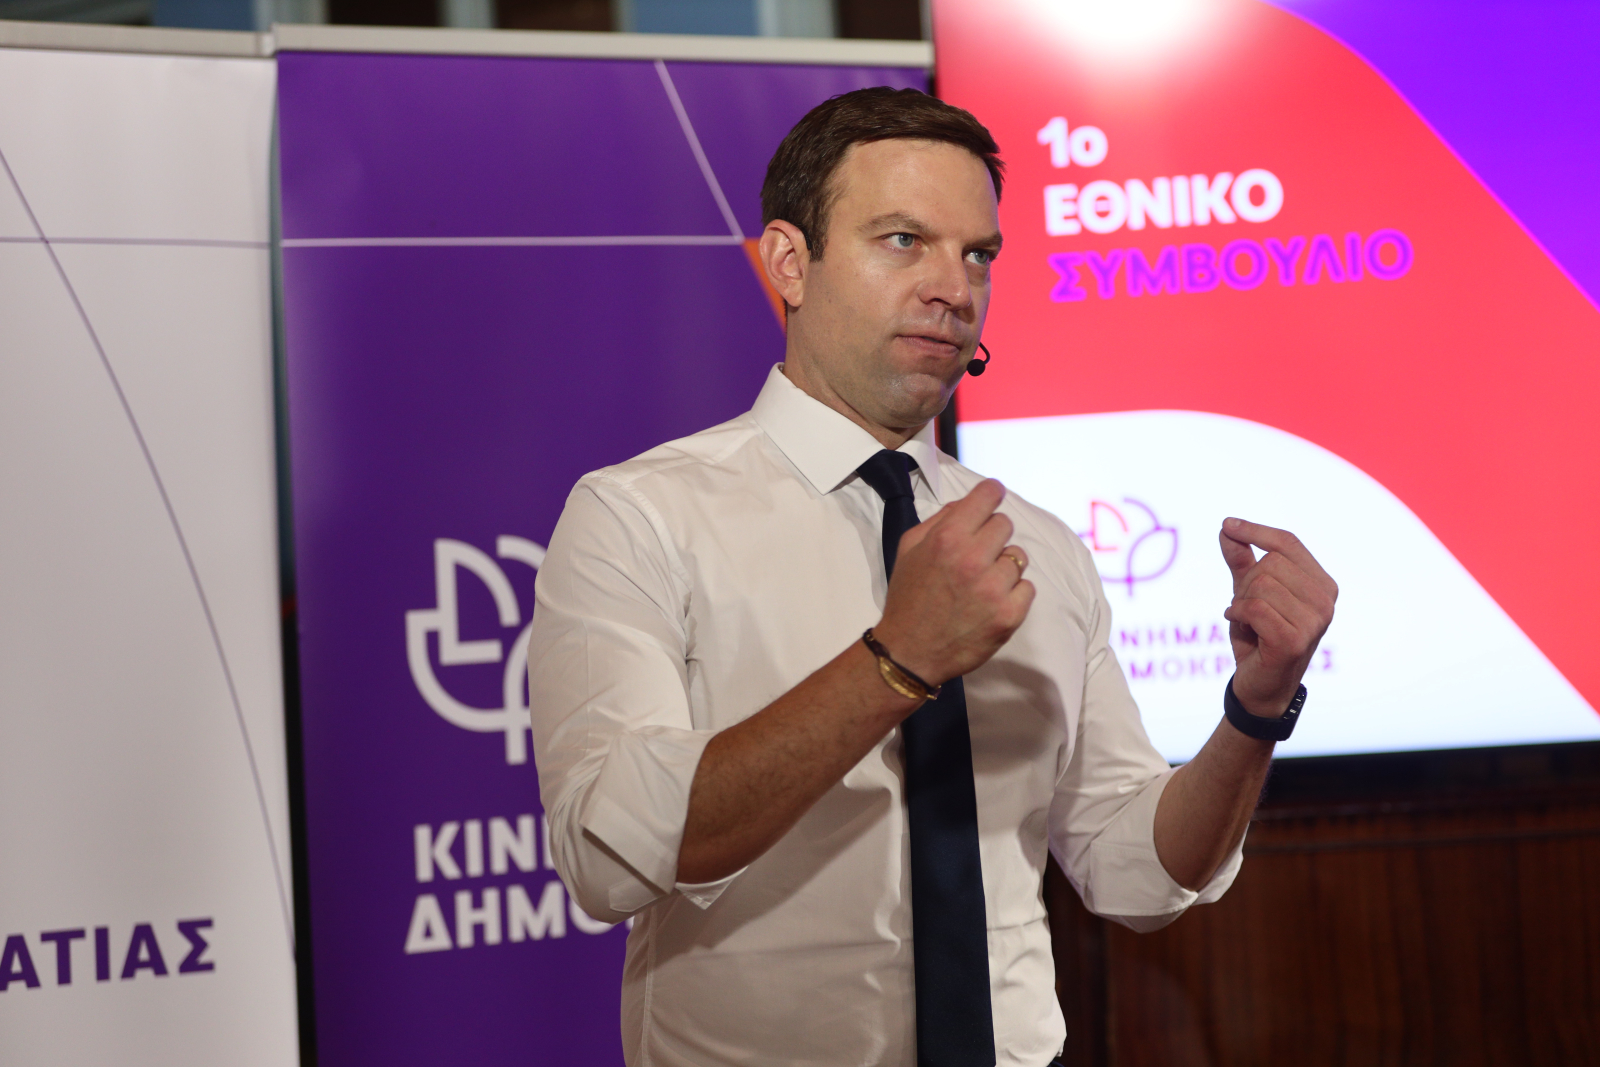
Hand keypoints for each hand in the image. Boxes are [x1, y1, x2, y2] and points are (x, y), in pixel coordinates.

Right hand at [874, 479, 1035, 685]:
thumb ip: (939, 520)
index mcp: (948, 537)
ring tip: (981, 584)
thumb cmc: (909, 598)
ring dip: (1003, 567)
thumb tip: (968, 504)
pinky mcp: (1009, 615)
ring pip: (1018, 557)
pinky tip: (990, 603)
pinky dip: (1013, 594)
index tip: (991, 500)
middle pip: (1005, 524)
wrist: (910, 652)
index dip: (991, 495)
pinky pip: (1027, 588)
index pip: (989, 494)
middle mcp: (973, 558)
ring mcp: (994, 588)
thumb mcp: (909, 549)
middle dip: (991, 537)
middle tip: (975, 556)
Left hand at [1219, 518, 1337, 717]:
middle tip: (1246, 608)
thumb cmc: (1259, 638)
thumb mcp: (1248, 594)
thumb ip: (1241, 562)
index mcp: (1322, 584)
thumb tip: (1227, 528)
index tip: (1227, 525)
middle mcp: (1325, 601)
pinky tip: (1242, 629)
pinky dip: (1237, 615)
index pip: (1288, 543)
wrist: (1260, 686)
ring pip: (1260, 585)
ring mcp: (1314, 621)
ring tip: (1249, 623)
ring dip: (1241, 603)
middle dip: (1245, 583)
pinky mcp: (1295, 640)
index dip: (1255, 530)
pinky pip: (1254, 608)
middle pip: (1269, 563)